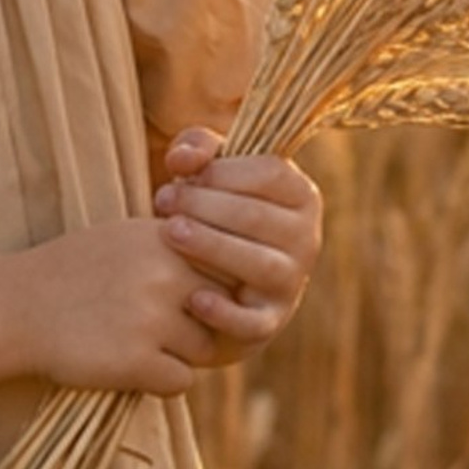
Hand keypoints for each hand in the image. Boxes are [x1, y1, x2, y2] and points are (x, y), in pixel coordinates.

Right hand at [9, 219, 243, 397]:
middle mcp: (166, 274)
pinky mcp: (137, 360)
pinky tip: (125, 363)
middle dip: (205, 324)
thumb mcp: (129, 240)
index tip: (191, 299)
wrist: (16, 307)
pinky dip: (159, 380)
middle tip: (164, 327)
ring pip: (205, 350)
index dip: (215, 290)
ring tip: (135, 342)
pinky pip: (181, 381)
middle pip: (226, 312)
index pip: (230, 270)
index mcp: (168, 239)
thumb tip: (243, 269)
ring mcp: (152, 318)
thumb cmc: (75, 273)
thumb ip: (182, 249)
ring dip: (179, 354)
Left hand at [152, 128, 321, 364]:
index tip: (178, 173)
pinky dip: (225, 313)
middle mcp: (305, 238)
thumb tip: (182, 159)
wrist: (211, 276)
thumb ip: (197, 147)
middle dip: (205, 206)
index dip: (221, 171)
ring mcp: (291, 282)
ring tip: (169, 231)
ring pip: (261, 265)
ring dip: (212, 246)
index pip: (270, 174)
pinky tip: (192, 298)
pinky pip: (254, 321)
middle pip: (259, 217)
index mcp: (299, 195)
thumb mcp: (209, 172)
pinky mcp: (269, 321)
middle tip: (162, 201)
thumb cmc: (212, 210)